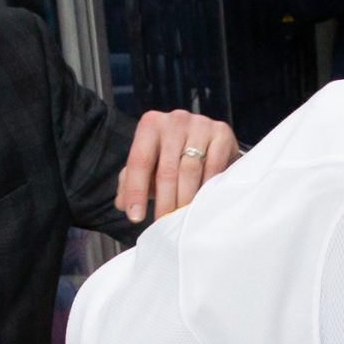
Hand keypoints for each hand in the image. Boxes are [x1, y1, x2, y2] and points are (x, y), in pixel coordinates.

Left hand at [117, 110, 240, 223]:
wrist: (211, 141)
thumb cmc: (174, 155)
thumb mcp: (150, 165)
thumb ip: (131, 181)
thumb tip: (121, 203)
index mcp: (151, 124)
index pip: (139, 161)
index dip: (136, 191)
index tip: (135, 217)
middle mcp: (175, 120)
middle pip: (167, 169)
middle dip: (164, 201)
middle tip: (164, 223)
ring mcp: (200, 124)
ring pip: (190, 170)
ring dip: (186, 199)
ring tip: (182, 217)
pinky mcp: (222, 133)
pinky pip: (214, 168)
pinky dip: (207, 188)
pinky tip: (202, 203)